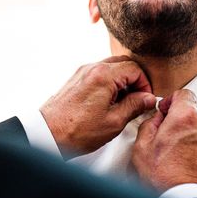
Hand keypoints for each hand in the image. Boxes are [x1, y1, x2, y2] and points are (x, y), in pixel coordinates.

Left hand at [40, 56, 155, 158]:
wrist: (48, 134)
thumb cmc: (77, 130)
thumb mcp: (113, 121)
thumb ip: (134, 106)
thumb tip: (148, 99)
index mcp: (103, 75)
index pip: (134, 68)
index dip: (145, 84)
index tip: (145, 99)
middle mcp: (92, 68)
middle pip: (123, 63)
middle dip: (134, 80)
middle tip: (137, 99)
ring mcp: (82, 72)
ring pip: (111, 68)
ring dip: (121, 81)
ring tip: (123, 103)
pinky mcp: (76, 79)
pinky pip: (99, 74)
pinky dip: (109, 83)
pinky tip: (109, 102)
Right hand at [131, 89, 196, 197]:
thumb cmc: (166, 178)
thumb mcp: (142, 147)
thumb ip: (148, 124)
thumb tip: (154, 120)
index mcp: (186, 116)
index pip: (184, 93)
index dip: (172, 100)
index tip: (166, 111)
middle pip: (195, 108)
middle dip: (182, 115)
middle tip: (169, 130)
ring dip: (193, 131)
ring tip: (179, 148)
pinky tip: (189, 158)